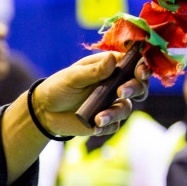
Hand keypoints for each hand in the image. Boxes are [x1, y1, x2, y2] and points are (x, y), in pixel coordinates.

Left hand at [32, 52, 149, 137]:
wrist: (44, 111)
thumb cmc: (58, 87)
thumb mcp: (73, 77)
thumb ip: (93, 71)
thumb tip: (112, 58)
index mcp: (109, 68)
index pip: (133, 64)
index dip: (142, 66)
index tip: (140, 72)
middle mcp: (115, 85)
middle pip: (138, 85)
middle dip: (135, 88)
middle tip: (120, 91)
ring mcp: (111, 104)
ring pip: (126, 108)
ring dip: (114, 113)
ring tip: (99, 118)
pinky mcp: (106, 121)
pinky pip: (114, 125)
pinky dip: (106, 126)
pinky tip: (94, 126)